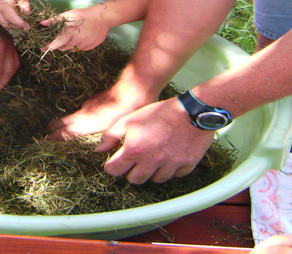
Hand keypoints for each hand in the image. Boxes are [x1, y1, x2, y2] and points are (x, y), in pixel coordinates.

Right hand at [0, 0, 29, 29]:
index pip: (11, 18)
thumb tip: (27, 15)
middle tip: (26, 25)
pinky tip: (14, 19)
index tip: (28, 27)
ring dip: (14, 26)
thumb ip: (24, 3)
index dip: (20, 23)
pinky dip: (9, 23)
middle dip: (18, 26)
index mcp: (2, 5)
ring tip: (21, 23)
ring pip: (5, 25)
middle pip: (7, 24)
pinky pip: (2, 22)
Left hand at [41, 5, 110, 51]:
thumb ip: (56, 20)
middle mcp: (78, 38)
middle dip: (60, 45)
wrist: (103, 16)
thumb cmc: (84, 14)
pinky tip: (80, 39)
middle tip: (60, 41)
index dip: (50, 46)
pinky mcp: (92, 45)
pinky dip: (78, 46)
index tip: (43, 49)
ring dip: (69, 46)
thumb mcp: (69, 14)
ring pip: (73, 49)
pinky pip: (82, 49)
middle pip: (65, 47)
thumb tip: (42, 23)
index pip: (58, 42)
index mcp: (70, 30)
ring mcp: (86, 43)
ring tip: (72, 38)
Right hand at [46, 84, 152, 140]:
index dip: (54, 137)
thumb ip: (108, 141)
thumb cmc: (128, 110)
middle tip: (44, 132)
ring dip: (64, 121)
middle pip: (64, 121)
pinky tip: (81, 117)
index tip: (43, 140)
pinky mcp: (96, 98)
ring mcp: (89, 104)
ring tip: (58, 126)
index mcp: (87, 123)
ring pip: (72, 114)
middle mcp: (85, 113)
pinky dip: (76, 115)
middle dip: (53, 127)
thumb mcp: (119, 130)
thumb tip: (98, 149)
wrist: (135, 86)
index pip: (65, 132)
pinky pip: (81, 109)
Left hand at [95, 98, 215, 183]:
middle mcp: (151, 162)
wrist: (192, 110)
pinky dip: (171, 169)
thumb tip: (99, 149)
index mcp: (135, 150)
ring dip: (152, 171)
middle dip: (131, 171)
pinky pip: (175, 175)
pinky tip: (170, 157)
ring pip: (155, 180)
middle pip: (134, 180)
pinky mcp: (186, 166)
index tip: (116, 161)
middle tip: (135, 160)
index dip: (112, 166)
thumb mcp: (130, 119)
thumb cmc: (160, 113)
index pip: (114, 170)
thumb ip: (112, 135)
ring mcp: (170, 165)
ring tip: (153, 157)